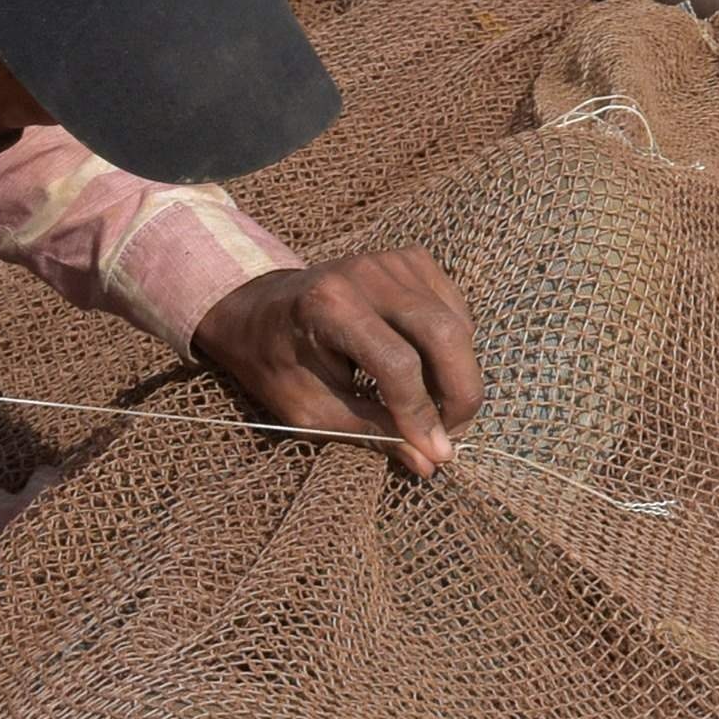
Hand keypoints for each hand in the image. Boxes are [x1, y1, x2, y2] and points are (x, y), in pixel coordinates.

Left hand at [192, 250, 483, 480]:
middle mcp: (366, 273)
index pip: (398, 364)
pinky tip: (433, 368)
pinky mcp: (411, 258)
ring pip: (457, 321)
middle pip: (443, 333)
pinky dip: (457, 344)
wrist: (257, 309)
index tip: (436, 451)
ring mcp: (393, 260)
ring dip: (460, 372)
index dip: (421, 413)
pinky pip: (454, 307)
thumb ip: (371, 430)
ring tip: (441, 407)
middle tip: (455, 430)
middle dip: (461, 391)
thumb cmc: (276, 365)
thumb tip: (430, 460)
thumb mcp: (311, 410)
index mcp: (329, 307)